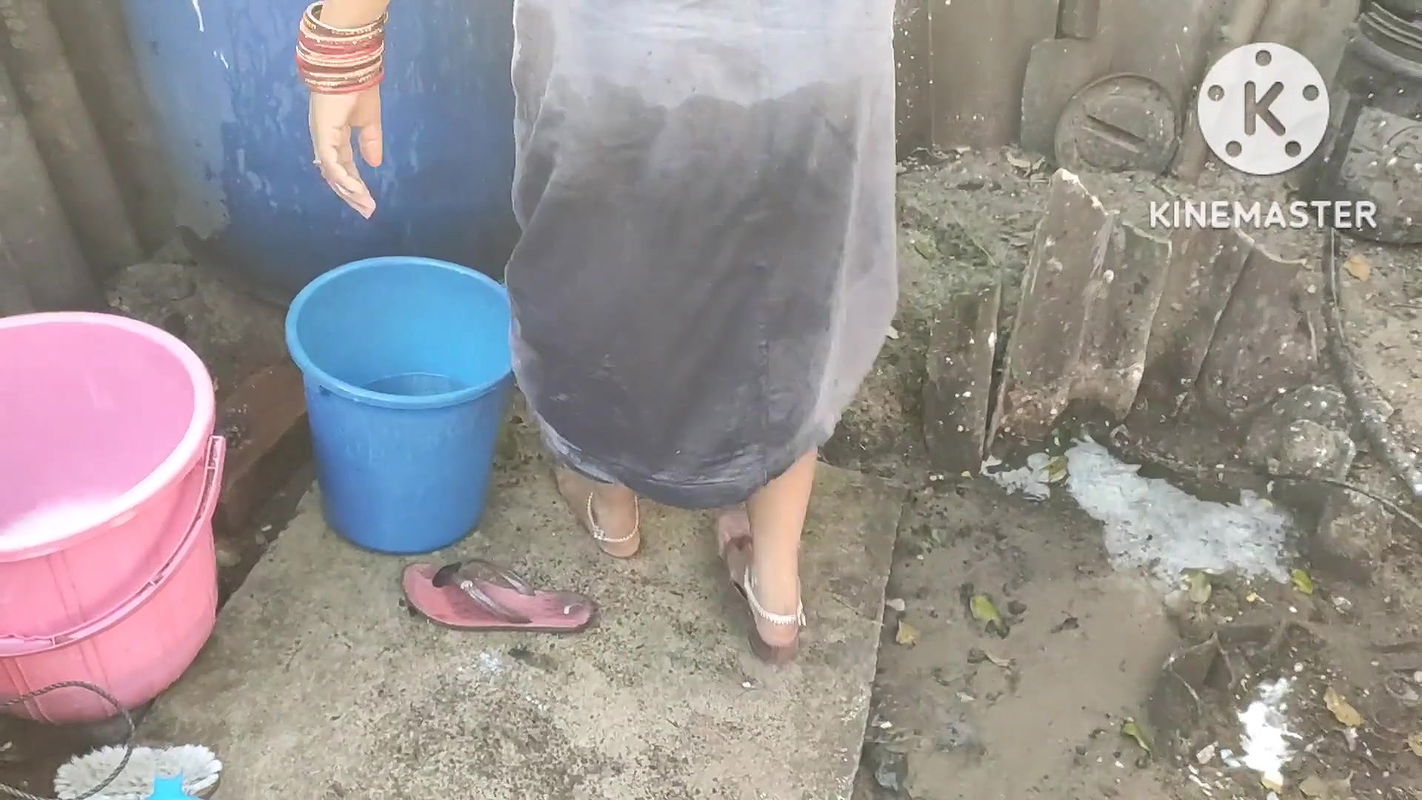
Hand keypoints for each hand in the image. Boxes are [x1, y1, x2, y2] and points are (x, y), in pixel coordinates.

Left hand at [309, 86, 381, 217]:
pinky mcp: (324, 137)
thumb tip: (375, 164)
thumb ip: (371, 142)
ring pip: (332, 174)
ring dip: (349, 191)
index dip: (355, 183)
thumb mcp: (369, 121)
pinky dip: (344, 179)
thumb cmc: (358, 88)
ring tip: (366, 205)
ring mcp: (322, 139)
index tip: (368, 200)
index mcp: (334, 136)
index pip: (343, 166)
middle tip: (367, 211)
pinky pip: (332, 164)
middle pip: (336, 175)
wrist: (350, 68)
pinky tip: (358, 190)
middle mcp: (325, 141)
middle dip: (351, 194)